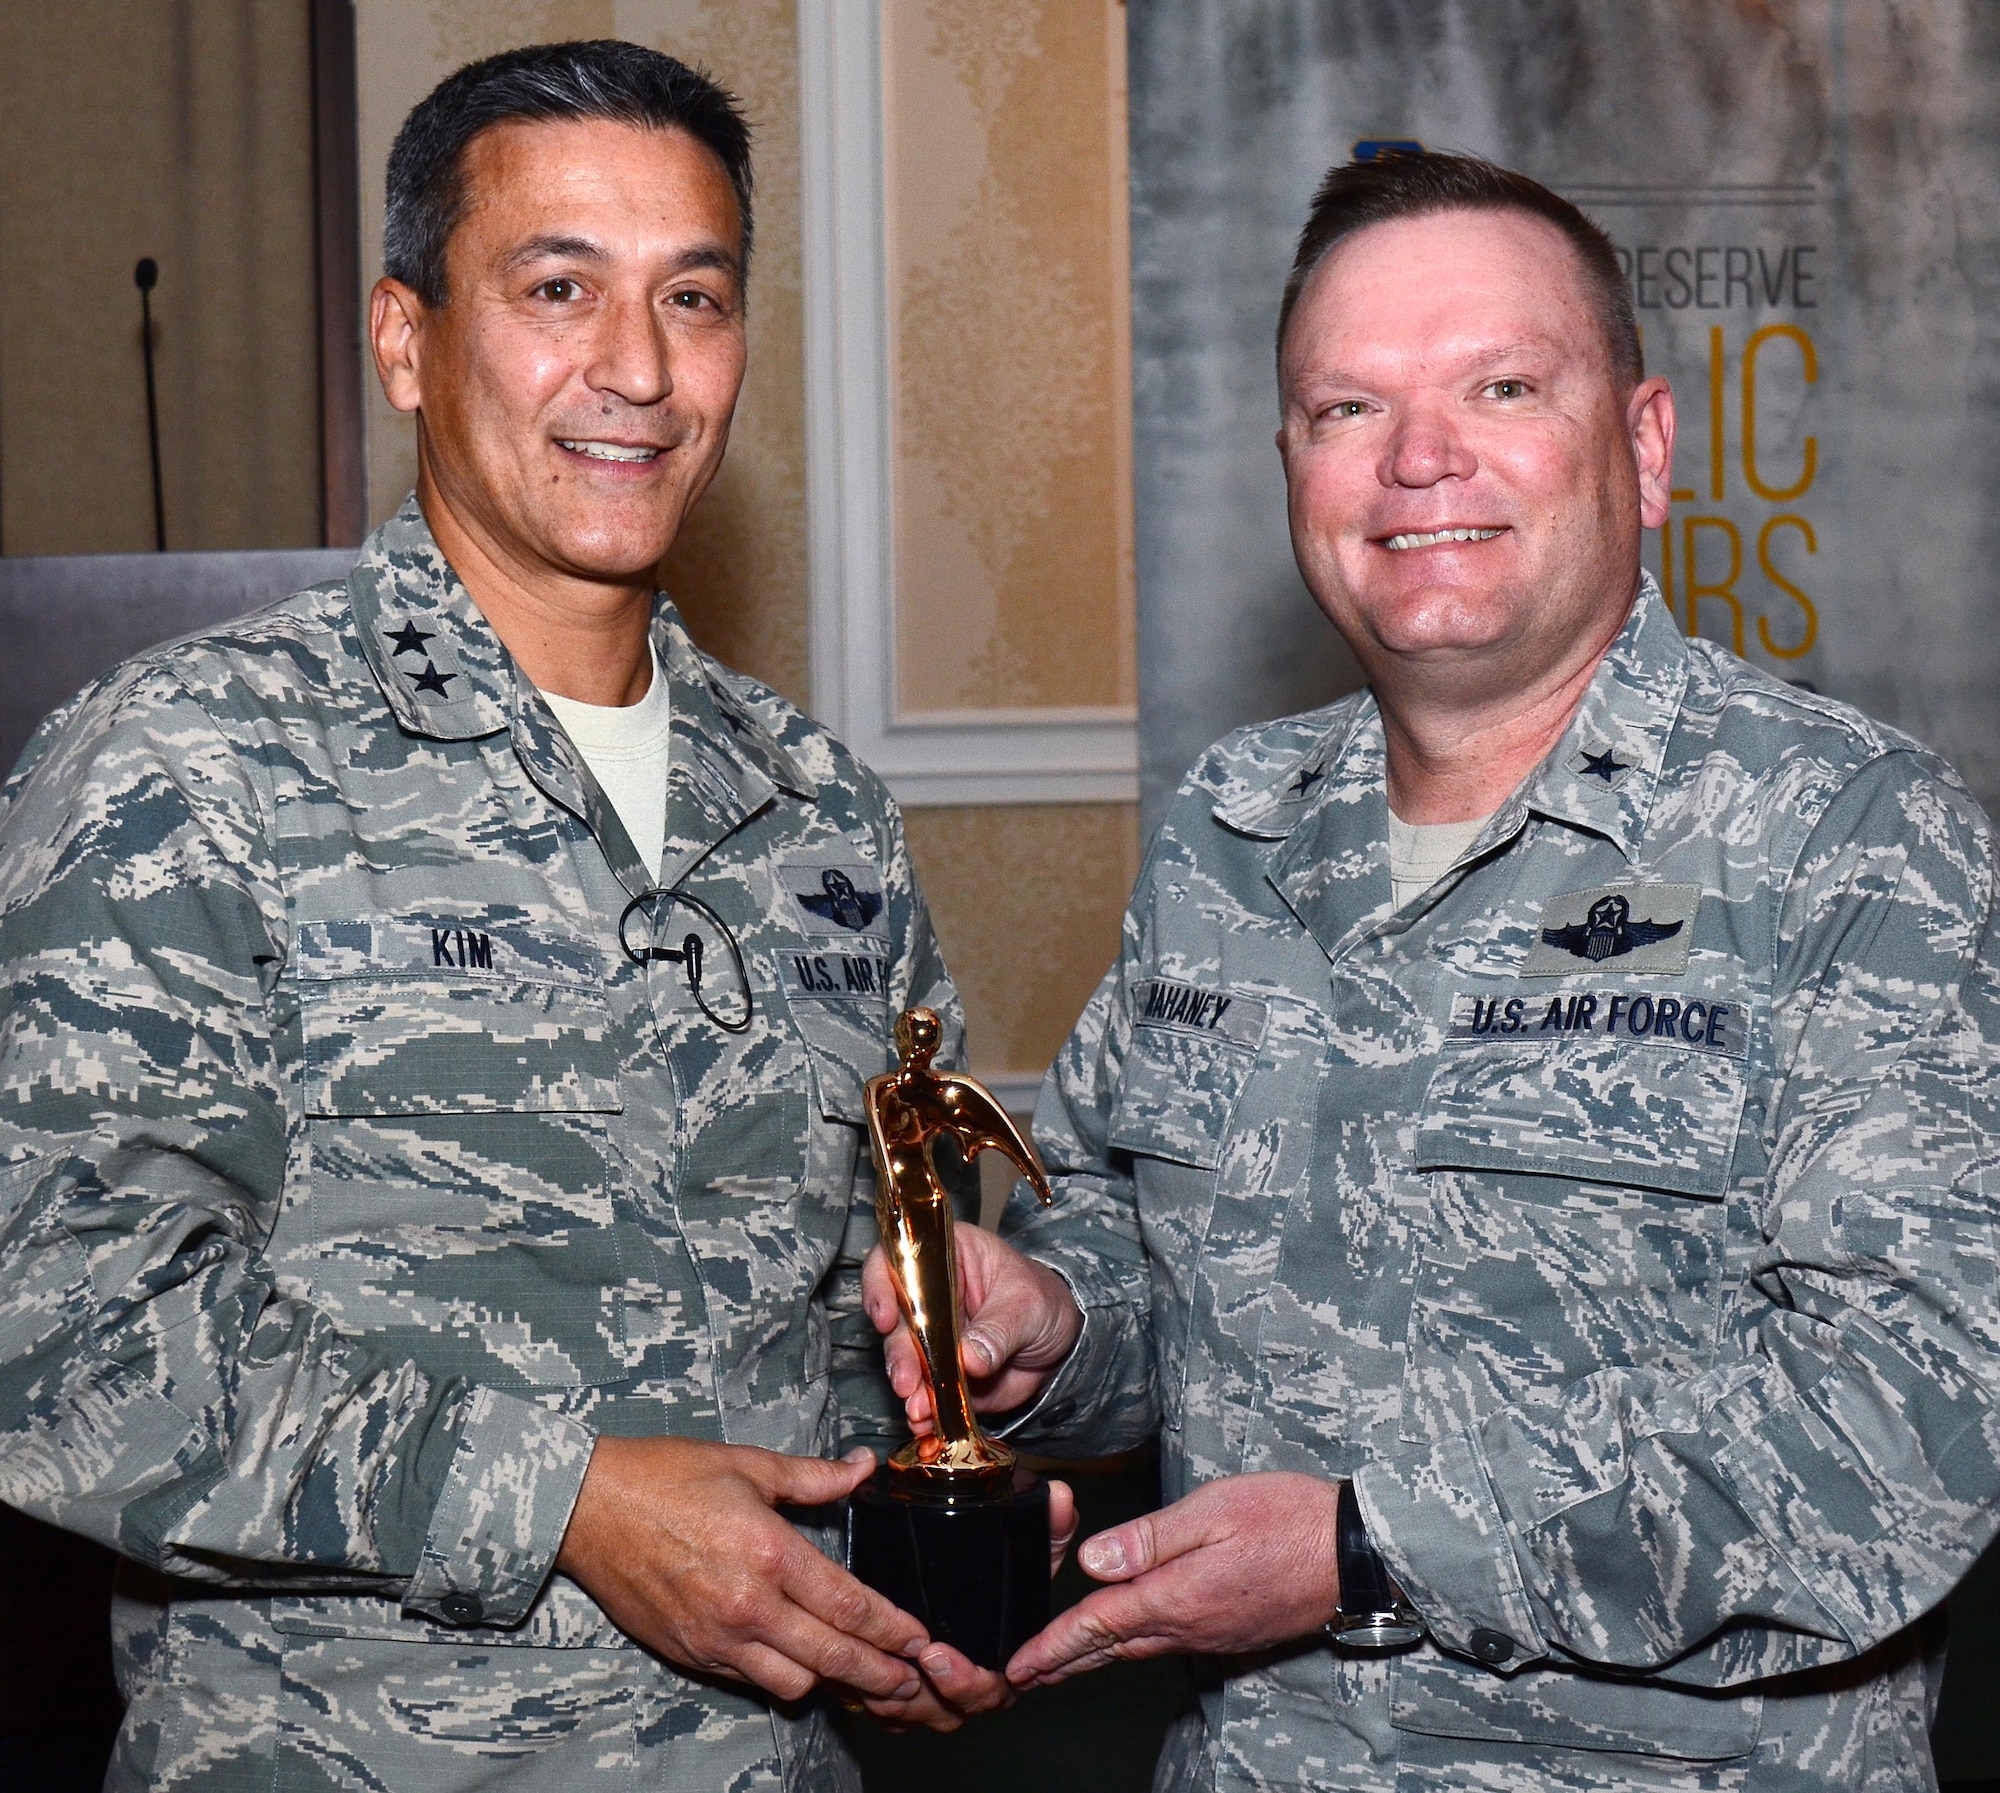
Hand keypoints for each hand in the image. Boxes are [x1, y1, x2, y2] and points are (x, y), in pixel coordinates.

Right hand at [555, 1437, 925, 1704]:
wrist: (587, 1508)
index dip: (891, 1628)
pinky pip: (751, 1680)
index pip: (849, 1604)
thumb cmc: (666, 1476)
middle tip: (911, 1681)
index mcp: (769, 1552)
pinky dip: (783, 1677)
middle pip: (831, 1656)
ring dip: (831, 1681)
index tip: (920, 1638)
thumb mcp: (747, 1464)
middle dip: (878, 1673)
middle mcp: (748, 1605)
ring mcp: (717, 1638)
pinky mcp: (691, 1653)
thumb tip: (862, 1467)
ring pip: (794, 1681)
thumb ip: (813, 1476)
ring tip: (860, 1676)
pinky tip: (801, 1666)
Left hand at [848, 1477, 1078, 1730]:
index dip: (967, 1681)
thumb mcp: (1034, 1551)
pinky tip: (855, 1679)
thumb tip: (1062, 1495)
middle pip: (950, 1711)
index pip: (993, 1690)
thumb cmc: (1010, 1577)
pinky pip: (886, 1714)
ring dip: (894, 1698)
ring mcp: (937, 1696)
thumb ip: (1052, 1526)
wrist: (981, 1586)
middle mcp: (972, 1688)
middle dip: (926, 1688)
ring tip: (875, 1667)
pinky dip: (872, 1701)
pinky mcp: (906, 1696)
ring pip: (913, 1716)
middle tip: (913, 1654)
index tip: (939, 1654)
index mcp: (1005, 1666)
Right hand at [863, 1223, 1083, 1432]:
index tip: (886, 1319)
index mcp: (946, 1258)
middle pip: (895, 1318)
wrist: (1061, 1343)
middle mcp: (929, 1296)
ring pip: (904, 1359)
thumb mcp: (1027, 1305)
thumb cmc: (1043, 1301)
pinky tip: (927, 1422)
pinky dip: (924, 1408)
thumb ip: (998, 1331)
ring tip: (919, 1408)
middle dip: (898, 1352)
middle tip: (907, 1381)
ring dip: (908, 1385)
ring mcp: (932, 1337)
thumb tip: (969, 1359)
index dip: (881, 1285)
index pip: (897, 1259)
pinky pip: (924, 1390)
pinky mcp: (940, 1372)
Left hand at [1005, 1472, 1339, 1685]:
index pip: (1098, 1625)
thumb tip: (1092, 1560)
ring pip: (1138, 1649)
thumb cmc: (1289, 1519)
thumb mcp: (1215, 1510)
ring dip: (1094, 1657)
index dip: (1053, 1645)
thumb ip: (1150, 1537)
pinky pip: (1168, 1644)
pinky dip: (1131, 1647)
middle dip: (1063, 1662)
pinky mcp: (1232, 1630)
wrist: (1357, 1554)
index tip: (1018, 1665)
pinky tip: (1125, 1639)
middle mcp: (1191, 1625)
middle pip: (1112, 1647)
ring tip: (1059, 1663)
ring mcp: (1213, 1633)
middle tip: (1021, 1676)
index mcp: (1178, 1596)